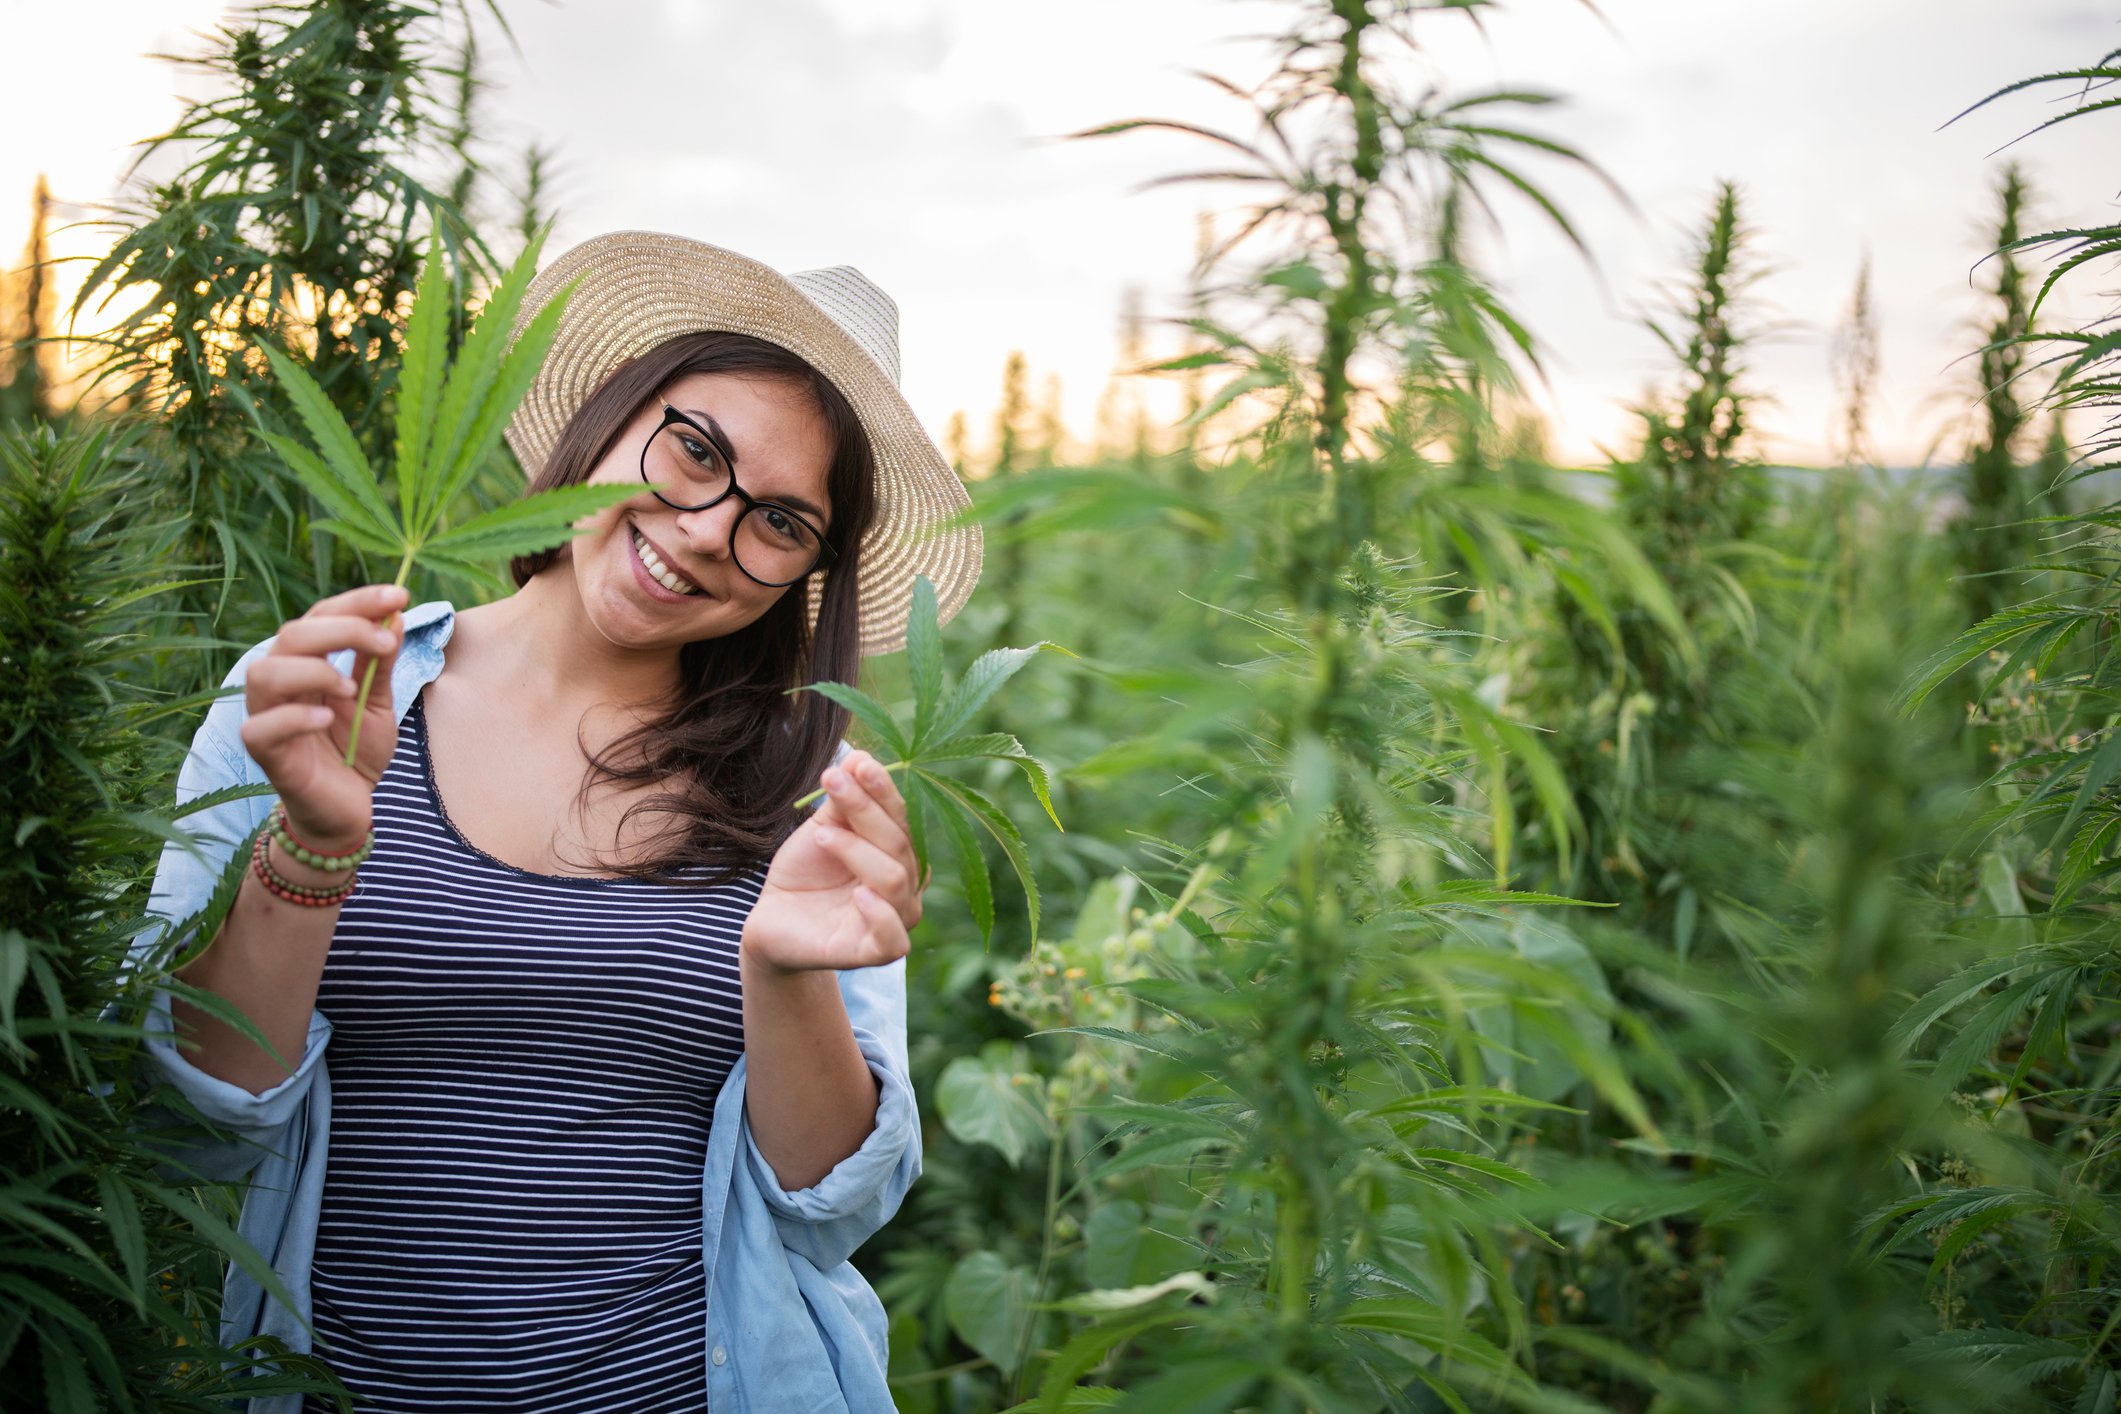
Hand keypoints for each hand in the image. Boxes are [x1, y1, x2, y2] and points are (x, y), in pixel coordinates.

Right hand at [238, 583, 407, 852]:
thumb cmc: (356, 750)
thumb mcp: (378, 702)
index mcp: (308, 663)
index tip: (399, 595)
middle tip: (385, 642)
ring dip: (313, 670)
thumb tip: (395, 615)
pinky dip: (294, 717)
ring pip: (264, 672)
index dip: (358, 601)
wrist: (349, 808)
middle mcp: (281, 682)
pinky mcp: (265, 753)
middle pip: (292, 634)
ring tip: (351, 687)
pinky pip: (261, 727)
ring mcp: (267, 716)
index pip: (322, 616)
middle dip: (342, 629)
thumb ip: (380, 664)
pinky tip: (327, 719)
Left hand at [746, 750, 924, 973]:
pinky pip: (893, 939)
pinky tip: (859, 895)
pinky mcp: (872, 954)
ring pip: (894, 880)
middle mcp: (906, 886)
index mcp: (900, 853)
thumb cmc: (804, 872)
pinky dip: (880, 915)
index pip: (902, 818)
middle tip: (832, 784)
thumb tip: (860, 757)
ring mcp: (893, 921)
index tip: (857, 764)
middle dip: (866, 810)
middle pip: (899, 844)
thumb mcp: (823, 830)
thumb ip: (844, 802)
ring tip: (823, 836)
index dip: (883, 790)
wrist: (772, 919)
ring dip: (858, 851)